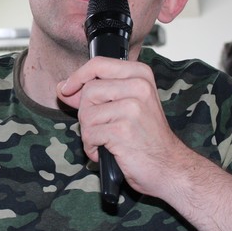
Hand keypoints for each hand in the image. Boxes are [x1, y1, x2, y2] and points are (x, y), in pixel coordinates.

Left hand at [57, 57, 184, 197]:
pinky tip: (107, 151)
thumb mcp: (125, 106)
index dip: (77, 76)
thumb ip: (95, 94)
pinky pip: (89, 134)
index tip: (67, 89)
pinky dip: (92, 147)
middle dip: (86, 113)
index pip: (98, 64)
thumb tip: (62, 87)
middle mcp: (139, 87)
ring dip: (89, 133)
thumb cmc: (146, 137)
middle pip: (89, 90)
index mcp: (140, 75)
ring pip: (87, 114)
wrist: (169, 166)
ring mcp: (132, 108)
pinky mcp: (122, 130)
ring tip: (107, 141)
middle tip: (101, 128)